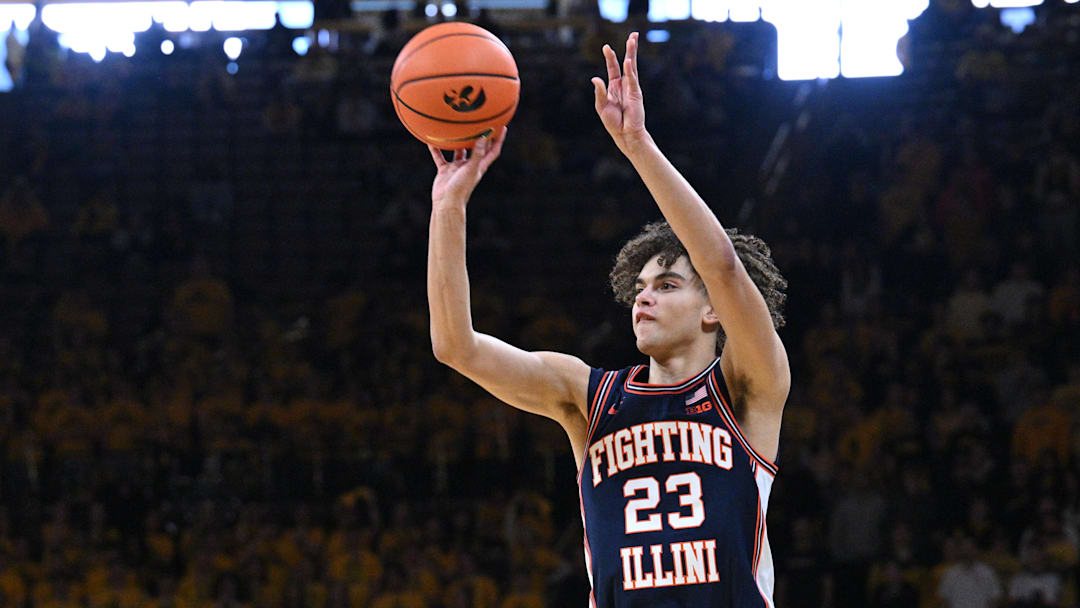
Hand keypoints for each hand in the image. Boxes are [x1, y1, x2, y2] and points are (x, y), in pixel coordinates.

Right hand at [429, 127, 507, 206]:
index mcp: (479, 166)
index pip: (493, 151)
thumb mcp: (470, 169)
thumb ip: (477, 154)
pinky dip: (436, 149)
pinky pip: (440, 157)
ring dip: (457, 141)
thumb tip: (484, 137)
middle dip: (480, 137)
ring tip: (455, 127)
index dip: (499, 140)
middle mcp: (469, 166)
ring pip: (458, 151)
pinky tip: (431, 140)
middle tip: (481, 122)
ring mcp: (457, 168)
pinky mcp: (445, 171)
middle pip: (477, 148)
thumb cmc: (461, 189)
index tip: (503, 127)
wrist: (447, 203)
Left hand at [592, 32, 647, 155]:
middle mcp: (624, 85)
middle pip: (627, 62)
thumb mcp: (602, 106)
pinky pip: (632, 80)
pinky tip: (629, 61)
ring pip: (632, 67)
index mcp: (614, 87)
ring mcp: (631, 88)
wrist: (625, 134)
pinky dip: (630, 71)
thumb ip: (599, 92)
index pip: (613, 68)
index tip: (606, 47)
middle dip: (629, 49)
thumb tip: (594, 78)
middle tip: (633, 35)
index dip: (610, 57)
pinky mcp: (636, 94)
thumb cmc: (613, 122)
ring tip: (633, 39)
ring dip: (632, 53)